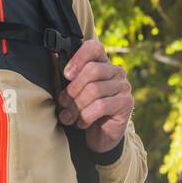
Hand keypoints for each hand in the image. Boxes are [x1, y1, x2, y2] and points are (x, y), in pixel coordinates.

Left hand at [57, 39, 133, 153]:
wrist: (100, 134)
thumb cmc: (82, 108)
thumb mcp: (73, 91)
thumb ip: (68, 79)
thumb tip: (54, 62)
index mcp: (101, 63)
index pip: (94, 47)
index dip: (79, 57)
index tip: (66, 74)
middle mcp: (115, 71)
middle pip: (92, 70)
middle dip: (72, 89)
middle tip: (63, 103)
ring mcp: (123, 86)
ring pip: (94, 90)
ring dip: (76, 106)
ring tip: (68, 117)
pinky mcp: (127, 103)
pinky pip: (101, 106)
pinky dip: (86, 116)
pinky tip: (81, 123)